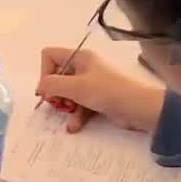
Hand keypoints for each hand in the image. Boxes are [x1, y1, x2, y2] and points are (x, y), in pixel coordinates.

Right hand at [36, 47, 163, 133]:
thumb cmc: (107, 91)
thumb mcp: (75, 87)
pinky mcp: (97, 99)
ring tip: (69, 116)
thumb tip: (41, 88)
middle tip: (58, 104)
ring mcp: (91, 84)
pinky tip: (75, 126)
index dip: (44, 72)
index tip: (48, 89)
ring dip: (65, 107)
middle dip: (55, 93)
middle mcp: (84, 67)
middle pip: (57, 76)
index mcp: (79, 57)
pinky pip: (79, 105)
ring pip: (67, 93)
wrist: (139, 108)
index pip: (50, 55)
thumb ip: (51, 84)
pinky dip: (76, 115)